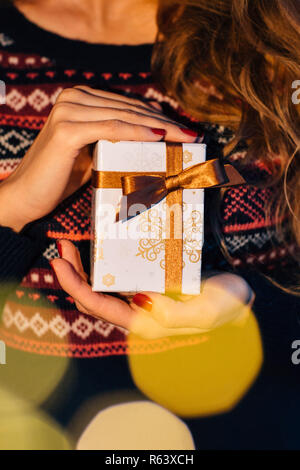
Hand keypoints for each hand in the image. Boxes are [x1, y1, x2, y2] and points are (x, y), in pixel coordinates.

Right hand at [0, 86, 197, 231]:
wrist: (26, 197)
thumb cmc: (61, 178)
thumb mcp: (93, 153)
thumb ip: (114, 139)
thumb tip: (150, 137)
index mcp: (80, 99)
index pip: (127, 106)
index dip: (158, 117)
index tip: (184, 130)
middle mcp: (73, 97)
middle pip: (130, 109)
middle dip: (165, 122)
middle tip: (192, 135)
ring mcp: (69, 111)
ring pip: (124, 117)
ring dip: (158, 127)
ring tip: (184, 138)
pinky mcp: (67, 130)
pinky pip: (111, 128)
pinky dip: (136, 133)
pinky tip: (158, 137)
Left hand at [51, 240, 254, 339]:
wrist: (237, 296)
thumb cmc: (226, 305)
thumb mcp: (206, 311)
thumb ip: (176, 313)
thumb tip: (141, 302)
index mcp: (146, 323)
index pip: (101, 308)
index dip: (76, 288)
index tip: (59, 264)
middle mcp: (137, 313)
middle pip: (93, 298)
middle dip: (72, 275)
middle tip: (61, 247)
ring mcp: (140, 299)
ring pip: (100, 287)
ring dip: (81, 268)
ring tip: (70, 244)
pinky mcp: (146, 284)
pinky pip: (115, 276)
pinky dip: (99, 263)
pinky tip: (95, 246)